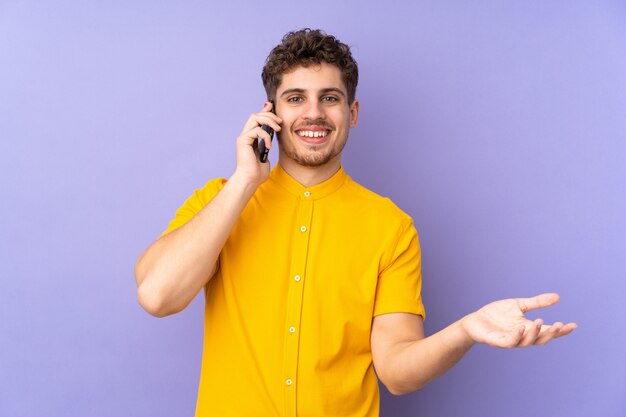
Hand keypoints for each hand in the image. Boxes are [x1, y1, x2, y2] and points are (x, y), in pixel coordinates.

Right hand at [232, 101, 281, 185]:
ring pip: (255, 118)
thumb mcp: (265, 154)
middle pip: (256, 115)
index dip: (264, 110)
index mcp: (251, 137)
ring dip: (268, 120)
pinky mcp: (243, 141)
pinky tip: (269, 146)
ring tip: (278, 129)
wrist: (250, 180)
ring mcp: (243, 137)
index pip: (257, 119)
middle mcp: (245, 135)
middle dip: (269, 115)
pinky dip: (265, 136)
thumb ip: (266, 144)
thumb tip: (272, 138)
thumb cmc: (257, 172)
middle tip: (280, 122)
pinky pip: (256, 130)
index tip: (271, 105)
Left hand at [460, 293, 576, 347]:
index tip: (573, 325)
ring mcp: (511, 339)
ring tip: (540, 321)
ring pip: (527, 341)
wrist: (475, 321)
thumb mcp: (519, 305)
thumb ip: (537, 302)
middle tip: (560, 325)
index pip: (548, 330)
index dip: (561, 330)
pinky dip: (516, 336)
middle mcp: (522, 336)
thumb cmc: (496, 314)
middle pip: (541, 339)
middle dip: (551, 333)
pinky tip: (521, 328)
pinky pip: (509, 342)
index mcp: (528, 328)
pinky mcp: (498, 341)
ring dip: (535, 333)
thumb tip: (558, 297)